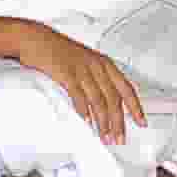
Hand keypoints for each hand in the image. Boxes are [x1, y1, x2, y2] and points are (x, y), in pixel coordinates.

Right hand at [21, 23, 144, 142]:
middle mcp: (96, 66)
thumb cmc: (59, 51)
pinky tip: (86, 121)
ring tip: (105, 136)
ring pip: (99, 100)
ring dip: (103, 122)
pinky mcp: (67, 73)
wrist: (35, 38)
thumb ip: (97, 79)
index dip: (135, 107)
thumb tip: (106, 102)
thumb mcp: (85, 62)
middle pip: (114, 98)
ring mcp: (82, 69)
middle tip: (120, 138)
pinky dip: (83, 110)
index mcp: (104, 63)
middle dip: (118, 122)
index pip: (126, 88)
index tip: (141, 121)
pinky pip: (79, 95)